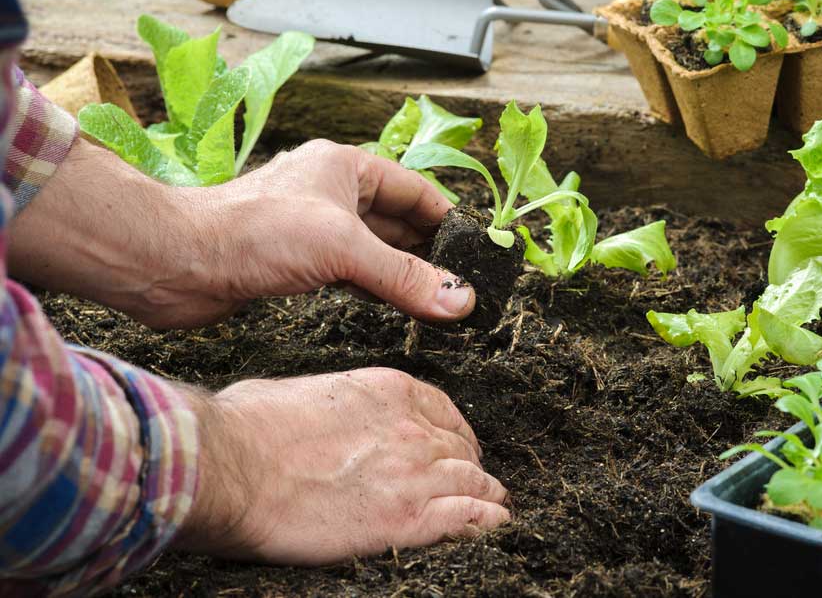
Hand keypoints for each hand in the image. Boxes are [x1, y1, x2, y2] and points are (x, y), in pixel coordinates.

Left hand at [9, 138, 474, 328]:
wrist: (177, 262)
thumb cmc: (253, 233)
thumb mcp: (342, 249)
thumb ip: (405, 275)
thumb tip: (461, 299)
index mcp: (346, 167)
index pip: (414, 190)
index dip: (448, 218)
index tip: (477, 251)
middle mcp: (331, 192)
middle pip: (398, 221)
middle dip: (430, 250)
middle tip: (465, 283)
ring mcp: (312, 228)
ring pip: (373, 249)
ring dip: (403, 272)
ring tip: (439, 300)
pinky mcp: (294, 262)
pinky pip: (349, 272)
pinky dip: (374, 287)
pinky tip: (392, 306)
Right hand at [174, 368, 509, 562]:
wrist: (230, 465)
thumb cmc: (246, 426)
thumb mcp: (297, 391)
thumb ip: (330, 403)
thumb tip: (318, 416)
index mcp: (387, 390)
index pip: (444, 411)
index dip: (455, 433)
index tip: (457, 447)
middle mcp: (410, 427)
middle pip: (461, 449)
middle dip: (469, 466)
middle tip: (473, 482)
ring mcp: (413, 473)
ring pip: (473, 483)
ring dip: (487, 495)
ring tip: (495, 507)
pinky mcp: (405, 520)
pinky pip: (467, 519)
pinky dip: (485, 523)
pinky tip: (493, 526)